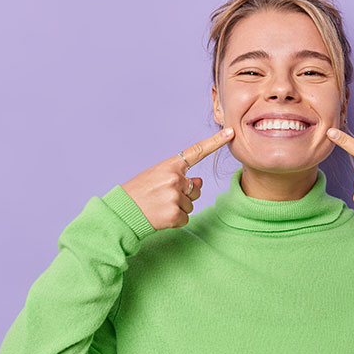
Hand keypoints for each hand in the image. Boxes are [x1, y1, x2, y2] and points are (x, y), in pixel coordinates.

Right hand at [120, 128, 234, 230]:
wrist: (122, 212)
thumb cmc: (139, 192)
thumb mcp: (157, 177)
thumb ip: (179, 177)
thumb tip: (200, 182)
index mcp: (169, 166)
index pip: (196, 151)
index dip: (215, 141)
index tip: (230, 132)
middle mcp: (175, 179)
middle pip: (196, 188)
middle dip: (185, 195)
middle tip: (163, 197)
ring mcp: (175, 197)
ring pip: (190, 205)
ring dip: (178, 208)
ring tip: (159, 206)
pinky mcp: (175, 215)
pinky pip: (185, 218)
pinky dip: (175, 220)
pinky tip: (161, 216)